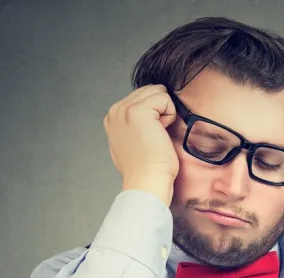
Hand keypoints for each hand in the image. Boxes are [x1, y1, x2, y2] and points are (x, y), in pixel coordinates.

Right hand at [103, 84, 179, 204]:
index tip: (149, 137)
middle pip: (151, 91)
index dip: (154, 114)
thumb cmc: (145, 169)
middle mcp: (116, 110)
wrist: (147, 181)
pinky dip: (170, 115)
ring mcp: (125, 109)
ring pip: (158, 92)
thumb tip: (148, 116)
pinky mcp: (138, 111)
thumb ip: (132, 124)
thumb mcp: (131, 142)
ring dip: (165, 112)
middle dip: (160, 111)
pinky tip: (161, 133)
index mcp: (113, 117)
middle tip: (155, 136)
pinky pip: (165, 99)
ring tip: (157, 134)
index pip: (143, 96)